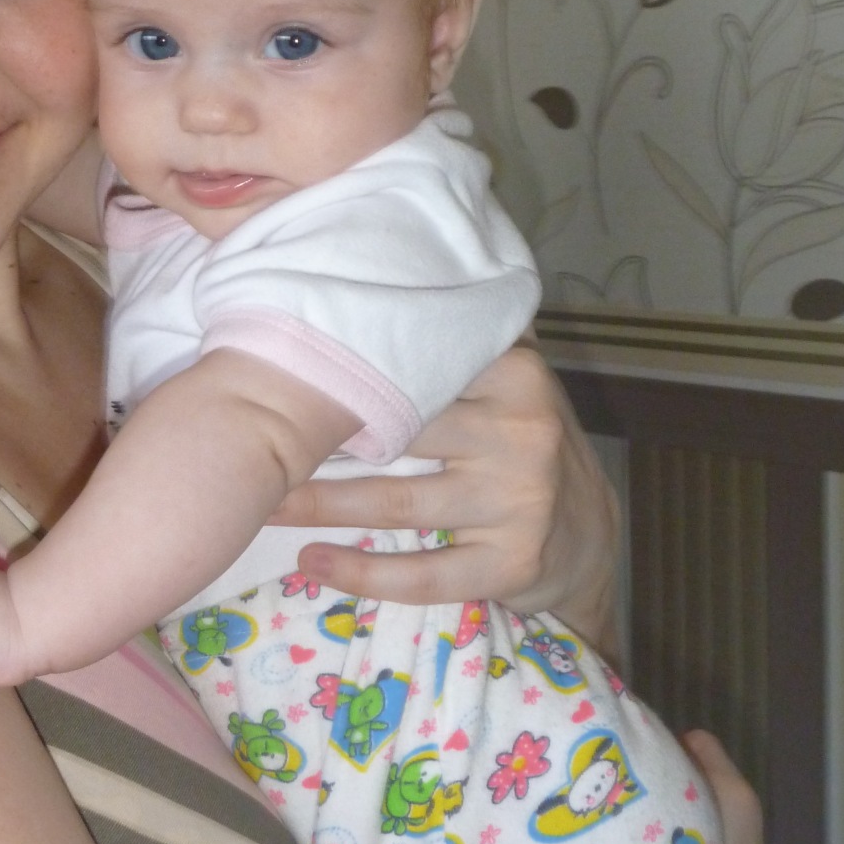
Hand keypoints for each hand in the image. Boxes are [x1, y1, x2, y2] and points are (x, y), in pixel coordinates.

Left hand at [271, 344, 621, 650]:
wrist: (588, 536)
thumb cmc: (519, 444)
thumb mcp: (507, 382)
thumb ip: (458, 340)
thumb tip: (382, 270)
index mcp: (515, 376)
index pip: (418, 371)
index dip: (348, 377)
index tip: (282, 376)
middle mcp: (522, 433)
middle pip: (400, 434)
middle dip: (321, 441)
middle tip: (255, 439)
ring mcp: (520, 502)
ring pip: (398, 503)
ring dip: (321, 506)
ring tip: (263, 504)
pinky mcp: (512, 563)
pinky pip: (423, 573)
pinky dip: (361, 572)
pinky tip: (311, 563)